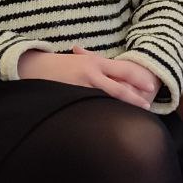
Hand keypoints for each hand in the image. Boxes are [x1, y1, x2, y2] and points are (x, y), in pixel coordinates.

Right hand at [18, 46, 157, 108]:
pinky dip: (99, 114)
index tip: (151, 88)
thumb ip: (98, 65)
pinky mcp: (69, 99)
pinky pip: (89, 108)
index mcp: (95, 63)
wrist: (30, 66)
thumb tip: (119, 75)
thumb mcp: (80, 60)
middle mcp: (91, 74)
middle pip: (119, 89)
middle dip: (134, 99)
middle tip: (147, 106)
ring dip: (119, 109)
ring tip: (131, 118)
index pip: (124, 71)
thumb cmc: (58, 64)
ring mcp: (80, 88)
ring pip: (106, 100)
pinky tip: (106, 123)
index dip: (139, 80)